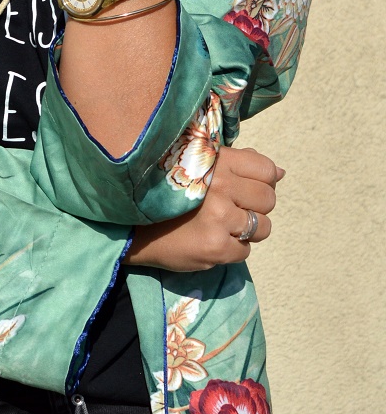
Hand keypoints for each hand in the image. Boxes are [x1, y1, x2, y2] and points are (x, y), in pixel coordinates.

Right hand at [126, 146, 283, 271]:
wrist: (133, 227)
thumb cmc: (168, 193)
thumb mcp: (199, 166)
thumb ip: (239, 164)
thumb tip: (280, 173)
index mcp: (217, 162)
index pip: (267, 171)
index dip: (260, 182)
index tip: (242, 188)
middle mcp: (221, 187)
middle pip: (268, 200)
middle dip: (254, 207)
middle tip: (230, 210)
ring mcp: (219, 219)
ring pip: (262, 227)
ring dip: (246, 231)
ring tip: (221, 227)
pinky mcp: (216, 248)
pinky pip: (245, 251)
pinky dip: (231, 249)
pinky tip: (210, 241)